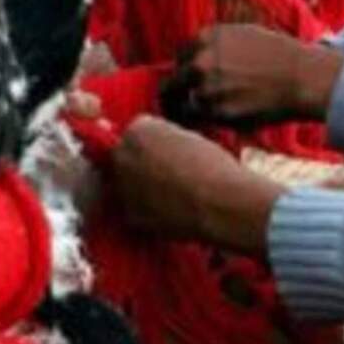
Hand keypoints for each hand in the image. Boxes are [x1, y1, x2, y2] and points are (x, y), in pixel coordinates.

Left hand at [113, 117, 283, 252]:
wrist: (220, 203)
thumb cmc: (214, 167)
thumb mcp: (189, 137)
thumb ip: (165, 138)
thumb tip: (161, 149)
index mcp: (138, 129)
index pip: (137, 130)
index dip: (154, 141)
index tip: (168, 150)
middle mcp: (123, 155)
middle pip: (125, 156)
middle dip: (141, 162)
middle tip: (168, 171)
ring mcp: (123, 186)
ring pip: (127, 184)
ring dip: (141, 187)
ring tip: (173, 192)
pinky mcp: (130, 214)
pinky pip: (135, 208)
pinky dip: (148, 210)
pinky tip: (171, 209)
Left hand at [180, 25, 343, 118]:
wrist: (301, 77)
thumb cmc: (278, 56)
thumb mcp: (242, 34)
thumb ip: (214, 45)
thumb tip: (193, 59)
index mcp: (205, 39)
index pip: (179, 59)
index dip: (186, 72)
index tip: (193, 83)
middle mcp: (200, 62)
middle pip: (170, 85)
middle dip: (176, 96)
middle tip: (183, 107)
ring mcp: (206, 89)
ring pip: (182, 108)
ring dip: (189, 114)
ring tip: (199, 121)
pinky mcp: (217, 113)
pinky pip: (200, 122)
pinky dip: (204, 125)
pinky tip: (217, 124)